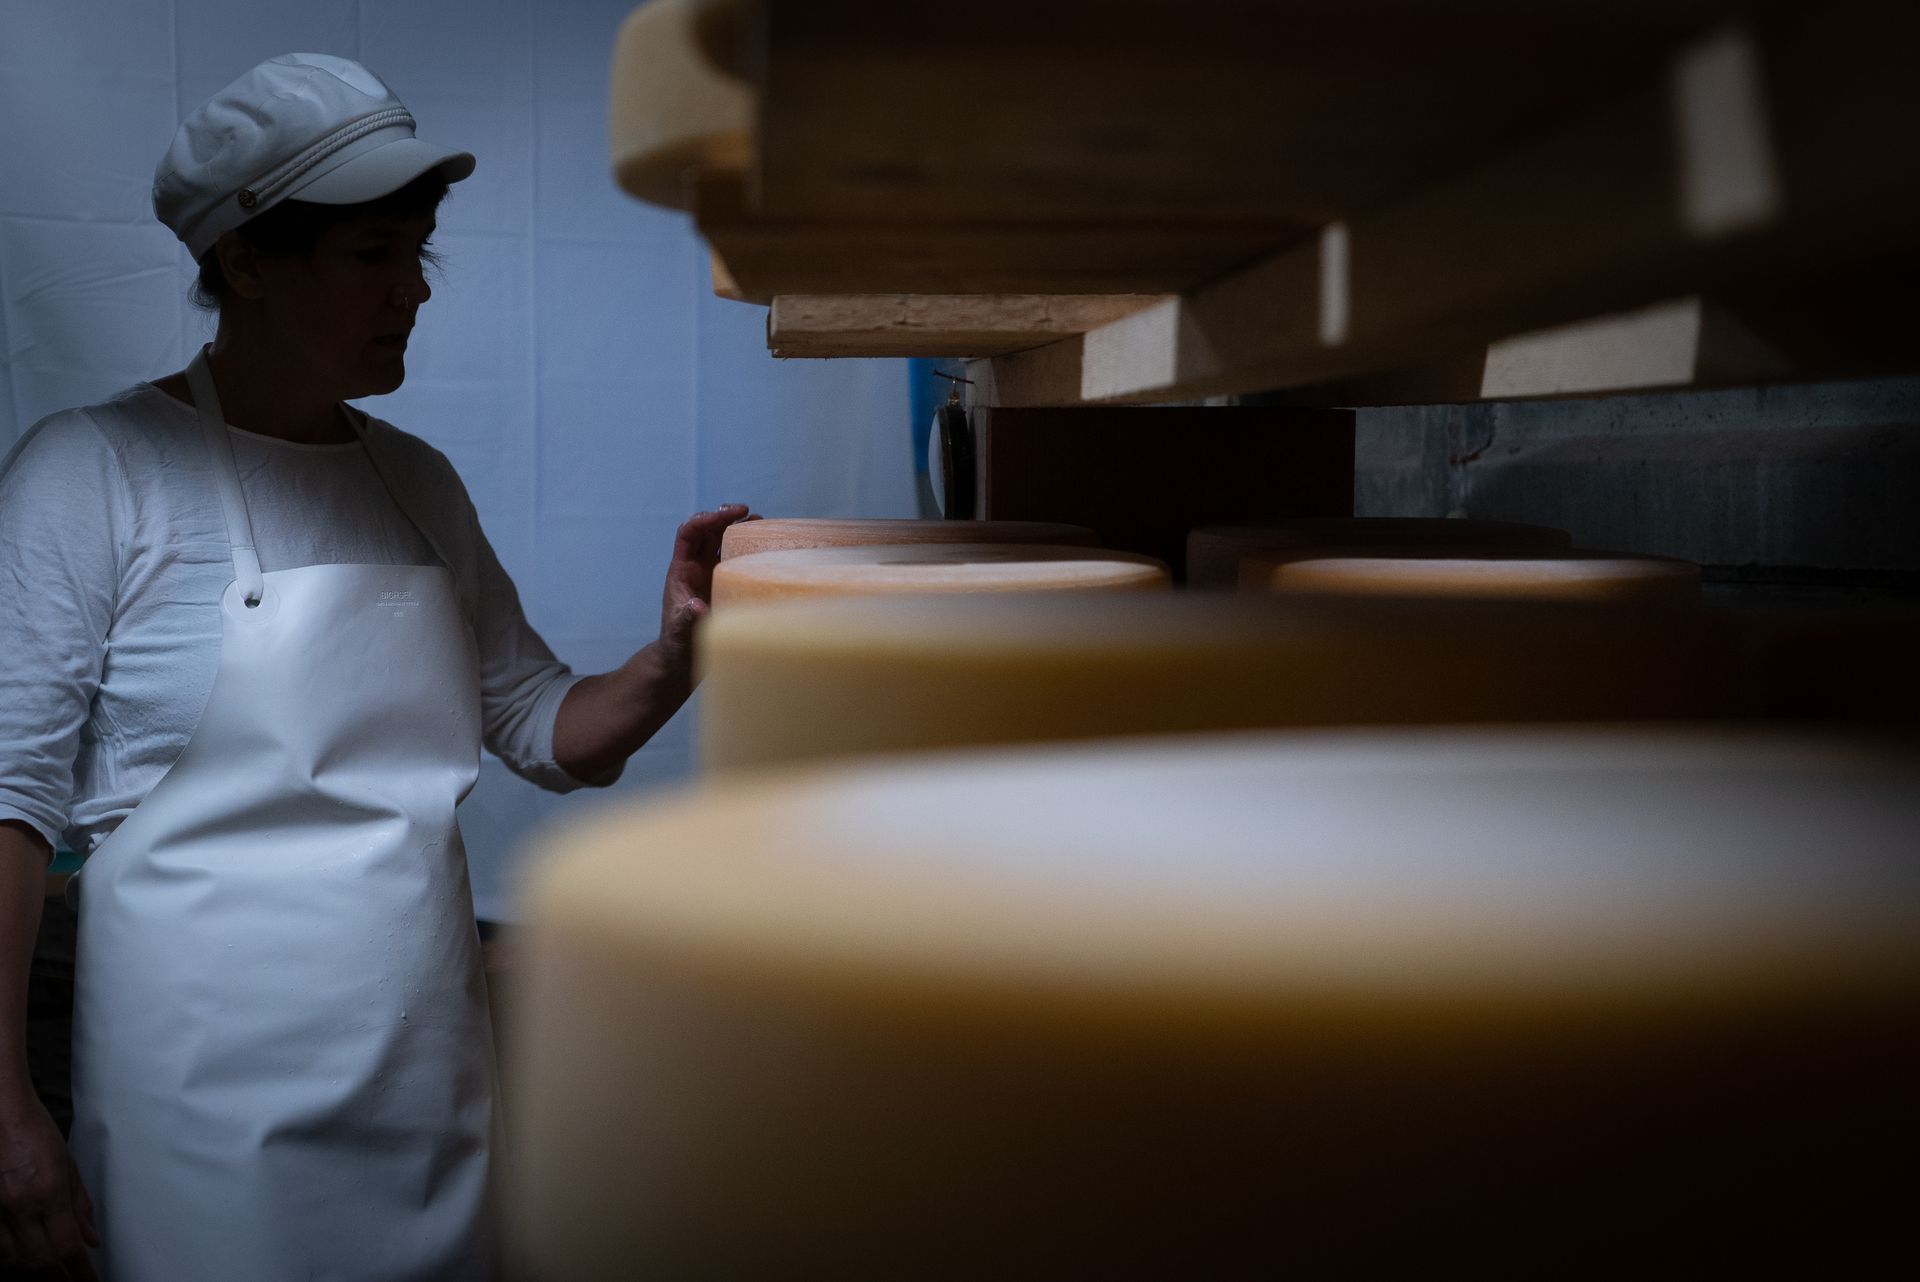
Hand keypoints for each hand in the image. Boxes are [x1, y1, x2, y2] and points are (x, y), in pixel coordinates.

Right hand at [0, 1088, 97, 1277]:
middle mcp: (18, 1205)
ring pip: (12, 1260)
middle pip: (39, 1261)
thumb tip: (91, 1240)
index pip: (68, 1246)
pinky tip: (20, 1260)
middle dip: (58, 1279)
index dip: (80, 1272)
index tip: (90, 1281)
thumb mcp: (67, 1163)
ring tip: (49, 1274)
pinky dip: (8, 1259)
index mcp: (47, 1191)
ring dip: (32, 1271)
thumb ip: (80, 1204)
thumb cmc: (31, 1129)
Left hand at [657, 505, 752, 676]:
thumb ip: (687, 618)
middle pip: (708, 531)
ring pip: (722, 542)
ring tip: (760, 522)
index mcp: (681, 570)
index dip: (704, 520)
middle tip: (747, 513)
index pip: (688, 534)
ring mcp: (711, 575)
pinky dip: (747, 550)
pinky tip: (764, 549)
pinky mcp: (724, 585)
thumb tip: (697, 606)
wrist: (683, 659)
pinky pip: (735, 560)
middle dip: (725, 518)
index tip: (726, 516)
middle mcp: (696, 567)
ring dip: (738, 530)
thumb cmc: (677, 645)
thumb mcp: (680, 632)